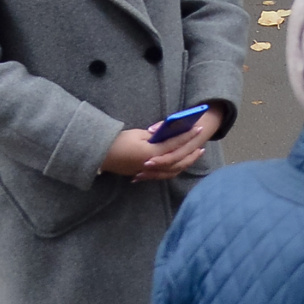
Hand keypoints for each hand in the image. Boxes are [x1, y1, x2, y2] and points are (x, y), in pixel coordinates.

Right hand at [101, 116, 215, 179]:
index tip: (198, 129)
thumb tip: (169, 136)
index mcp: (152, 153)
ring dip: (186, 162)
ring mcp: (150, 172)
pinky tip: (181, 164)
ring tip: (195, 153)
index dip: (187, 136)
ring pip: (174, 170)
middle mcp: (153, 165)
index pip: (175, 144)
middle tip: (202, 143)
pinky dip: (175, 169)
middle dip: (191, 150)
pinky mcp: (146, 175)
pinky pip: (165, 175)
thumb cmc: (118, 142)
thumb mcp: (137, 135)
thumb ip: (155, 137)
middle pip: (178, 160)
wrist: (101, 156)